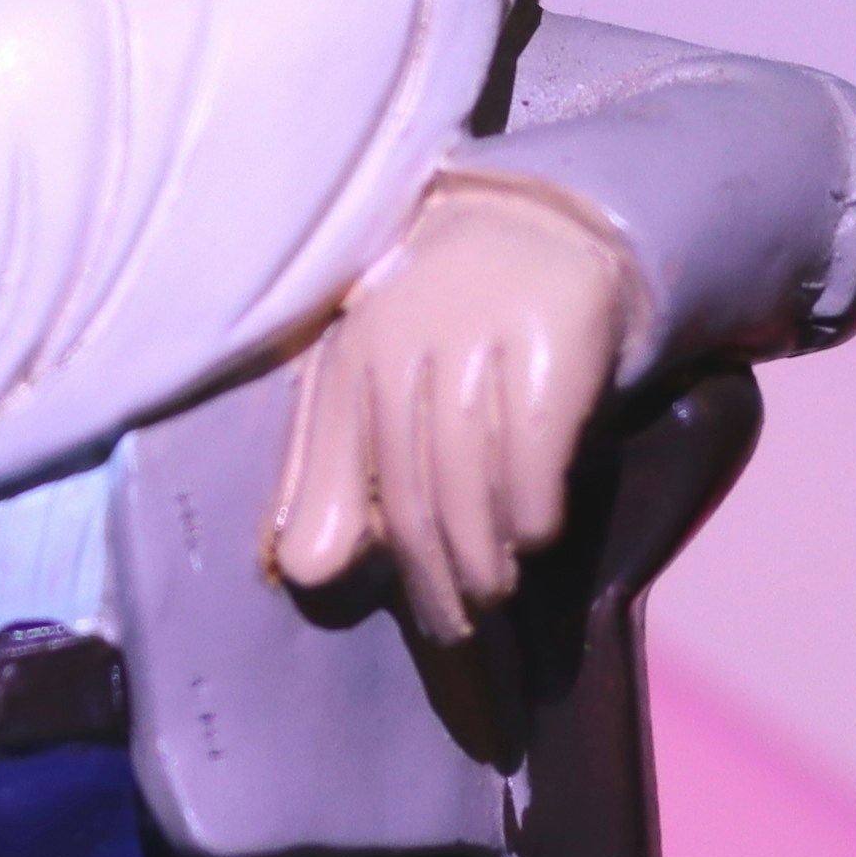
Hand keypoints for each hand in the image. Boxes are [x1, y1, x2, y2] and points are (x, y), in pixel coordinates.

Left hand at [265, 178, 643, 643]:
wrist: (547, 228)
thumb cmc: (447, 329)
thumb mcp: (378, 389)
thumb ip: (335, 474)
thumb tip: (304, 570)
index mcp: (347, 351)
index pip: (339, 478)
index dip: (362, 557)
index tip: (400, 613)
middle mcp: (403, 333)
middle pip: (409, 492)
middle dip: (432, 577)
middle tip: (456, 628)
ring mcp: (478, 328)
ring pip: (469, 478)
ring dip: (482, 557)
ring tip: (493, 594)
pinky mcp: (551, 331)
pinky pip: (534, 448)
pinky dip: (531, 508)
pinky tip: (535, 536)